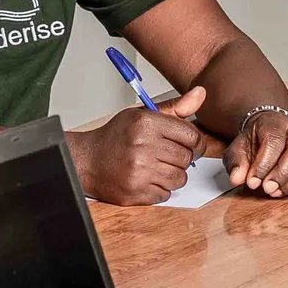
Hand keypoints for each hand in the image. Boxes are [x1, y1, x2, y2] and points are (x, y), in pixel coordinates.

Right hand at [71, 86, 223, 205]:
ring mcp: (138, 172)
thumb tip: (201, 93)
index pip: (191, 135)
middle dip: (181, 158)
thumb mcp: (142, 115)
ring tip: (156, 167)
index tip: (189, 144)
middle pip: (187, 158)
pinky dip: (160, 189)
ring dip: (172, 175)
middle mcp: (142, 146)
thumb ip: (174, 108)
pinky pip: (165, 194)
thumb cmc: (116, 137)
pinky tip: (146, 178)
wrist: (86, 160)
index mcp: (146, 123)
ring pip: (179, 178)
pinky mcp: (135, 192)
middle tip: (165, 155)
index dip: (195, 142)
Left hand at [223, 111, 287, 198]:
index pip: (274, 140)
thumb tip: (236, 178)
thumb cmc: (254, 144)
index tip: (253, 182)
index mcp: (275, 123)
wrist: (270, 135)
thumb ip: (235, 163)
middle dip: (283, 174)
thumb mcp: (238, 149)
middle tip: (268, 190)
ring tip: (278, 193)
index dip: (264, 164)